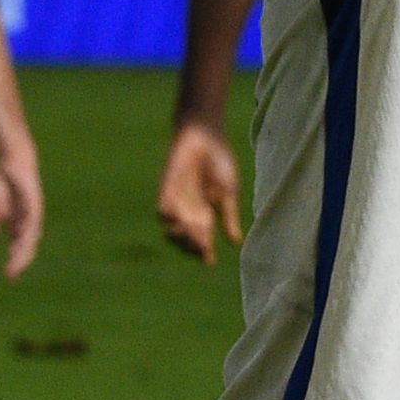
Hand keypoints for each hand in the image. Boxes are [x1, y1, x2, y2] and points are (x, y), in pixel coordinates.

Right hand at [0, 147, 47, 278]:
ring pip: (31, 236)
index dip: (16, 263)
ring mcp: (33, 214)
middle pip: (27, 247)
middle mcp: (29, 224)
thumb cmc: (3, 187)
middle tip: (12, 274)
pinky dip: (28, 229)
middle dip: (19, 260)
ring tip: (16, 258)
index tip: (9, 277)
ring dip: (24, 248)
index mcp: (20, 228)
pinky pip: (32, 219)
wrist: (12, 165)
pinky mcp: (34, 203)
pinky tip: (24, 237)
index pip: (20, 250)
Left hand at [157, 117, 246, 260]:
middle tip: (203, 246)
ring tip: (193, 235)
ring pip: (174, 229)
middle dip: (194, 246)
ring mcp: (178, 202)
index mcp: (205, 215)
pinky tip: (178, 221)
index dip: (204, 252)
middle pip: (187, 239)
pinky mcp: (167, 190)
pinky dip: (170, 219)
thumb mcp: (228, 193)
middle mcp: (189, 212)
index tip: (210, 261)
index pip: (202, 241)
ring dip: (182, 235)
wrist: (205, 137)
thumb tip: (235, 243)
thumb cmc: (219, 163)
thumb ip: (229, 216)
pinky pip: (164, 210)